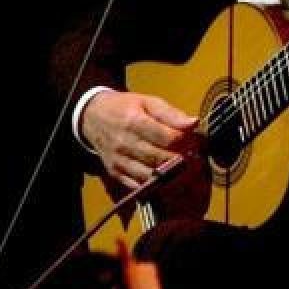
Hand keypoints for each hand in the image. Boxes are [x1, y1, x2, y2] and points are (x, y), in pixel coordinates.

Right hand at [81, 91, 199, 188]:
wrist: (93, 117)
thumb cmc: (125, 108)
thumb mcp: (148, 102)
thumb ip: (171, 114)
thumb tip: (194, 123)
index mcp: (135, 122)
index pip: (169, 138)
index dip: (187, 141)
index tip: (195, 140)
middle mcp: (125, 143)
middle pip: (162, 159)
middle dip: (183, 159)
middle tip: (194, 156)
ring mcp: (119, 161)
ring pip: (152, 176)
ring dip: (172, 175)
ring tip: (183, 167)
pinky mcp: (115, 173)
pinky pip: (139, 186)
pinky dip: (156, 185)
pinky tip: (166, 177)